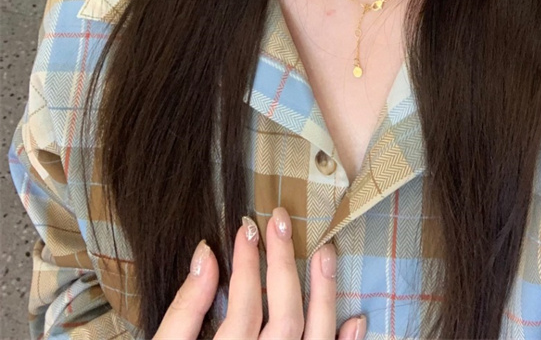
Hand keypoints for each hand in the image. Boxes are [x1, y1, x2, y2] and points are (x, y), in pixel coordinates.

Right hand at [153, 206, 365, 338]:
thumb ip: (184, 310)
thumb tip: (206, 254)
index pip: (245, 305)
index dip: (248, 263)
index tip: (247, 228)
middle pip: (285, 317)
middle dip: (285, 263)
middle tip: (282, 221)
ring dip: (324, 295)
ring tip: (326, 252)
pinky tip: (356, 318)